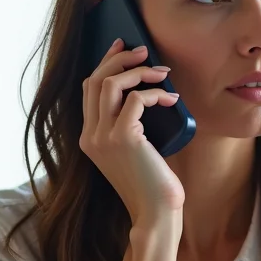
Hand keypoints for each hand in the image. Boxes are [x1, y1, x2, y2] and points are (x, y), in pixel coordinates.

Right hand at [79, 37, 185, 236]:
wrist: (155, 213)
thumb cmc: (151, 183)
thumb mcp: (133, 151)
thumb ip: (128, 126)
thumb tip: (143, 91)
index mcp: (88, 138)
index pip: (88, 89)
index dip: (105, 63)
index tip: (123, 48)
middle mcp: (89, 136)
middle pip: (95, 80)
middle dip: (119, 59)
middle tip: (144, 51)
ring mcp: (103, 137)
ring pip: (110, 84)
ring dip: (138, 72)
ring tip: (162, 72)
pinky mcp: (122, 139)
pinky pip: (136, 100)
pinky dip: (156, 93)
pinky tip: (172, 99)